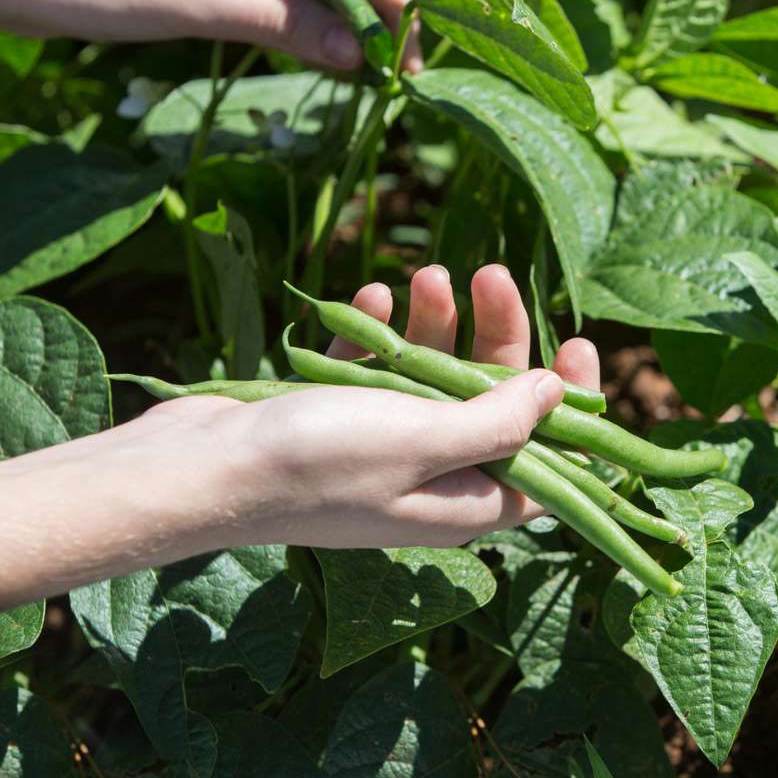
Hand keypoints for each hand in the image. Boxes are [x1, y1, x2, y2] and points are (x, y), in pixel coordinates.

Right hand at [143, 265, 602, 547]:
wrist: (200, 469)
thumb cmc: (318, 463)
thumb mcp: (424, 441)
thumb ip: (497, 422)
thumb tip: (557, 397)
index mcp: (462, 504)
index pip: (547, 465)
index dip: (571, 408)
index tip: (578, 345)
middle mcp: (427, 480)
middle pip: (488, 405)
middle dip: (495, 338)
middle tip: (489, 273)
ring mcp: (378, 448)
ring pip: (431, 378)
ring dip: (435, 324)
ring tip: (427, 274)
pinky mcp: (332, 418)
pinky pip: (374, 370)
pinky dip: (379, 334)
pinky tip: (374, 299)